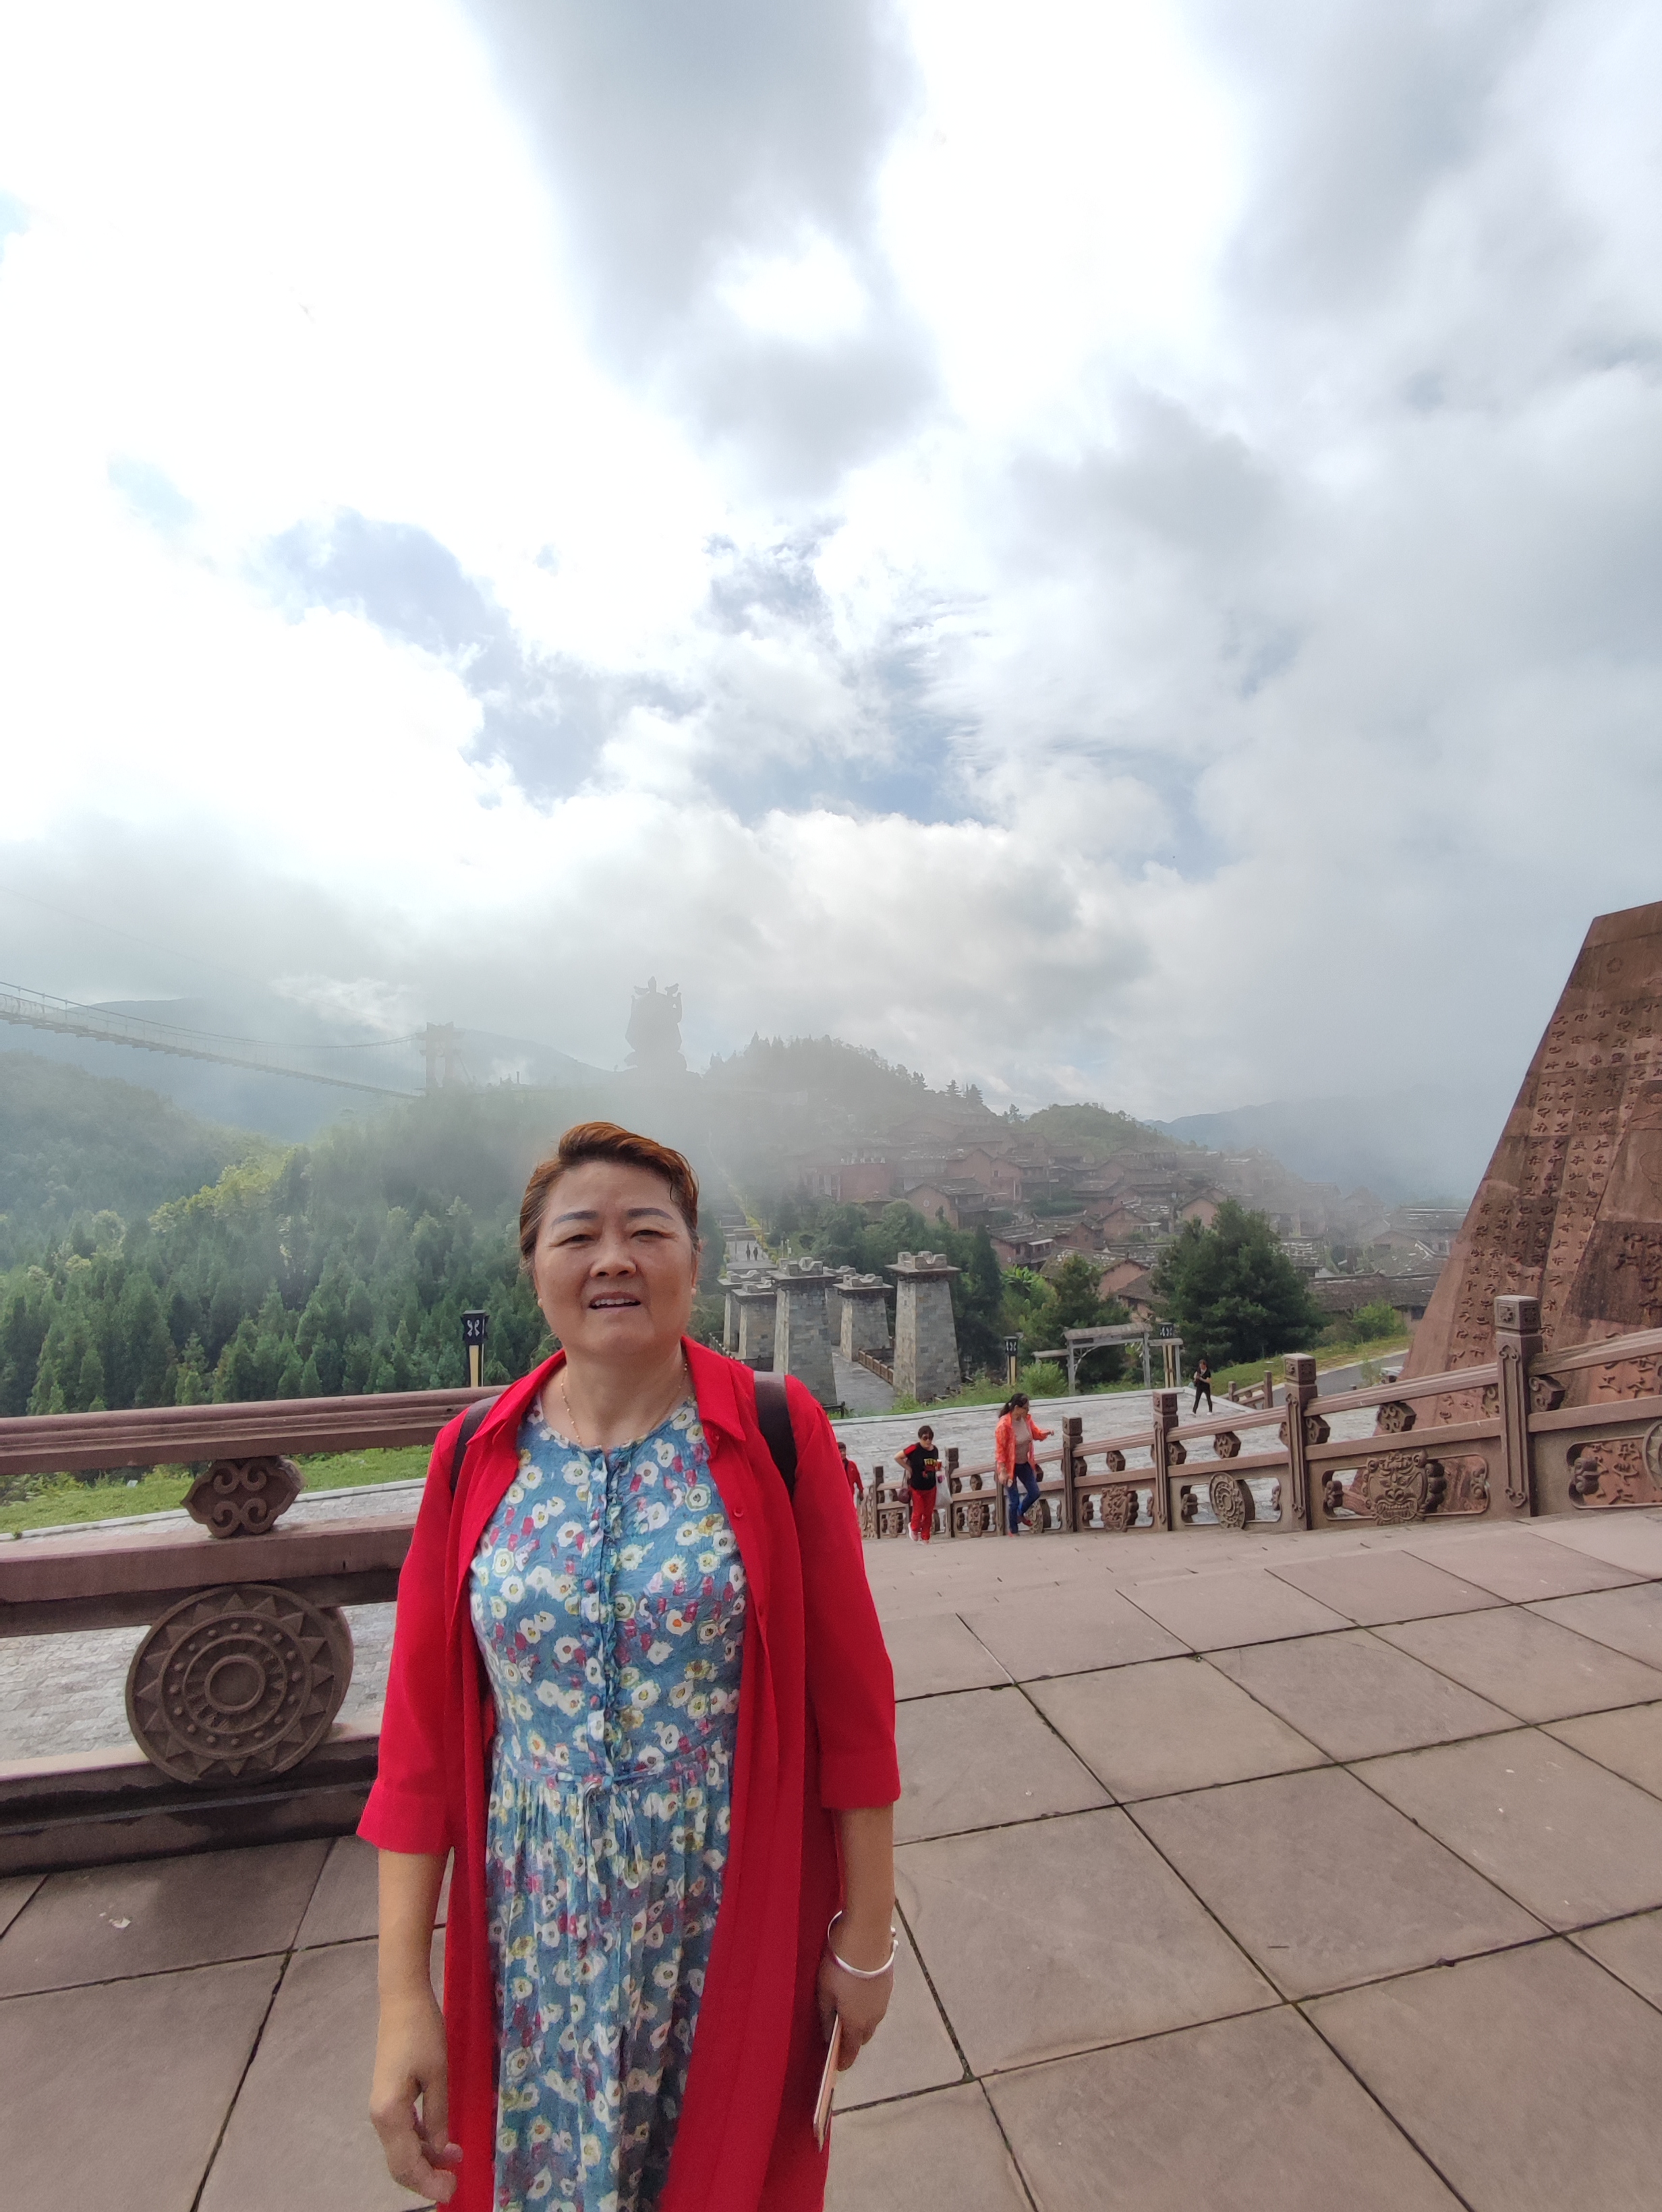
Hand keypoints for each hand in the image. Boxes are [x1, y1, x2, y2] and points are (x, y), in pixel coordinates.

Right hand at [370, 1987, 462, 2203]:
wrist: (402, 2000)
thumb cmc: (422, 2031)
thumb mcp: (438, 2073)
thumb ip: (438, 2115)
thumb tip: (440, 2149)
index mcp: (389, 2113)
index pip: (406, 2164)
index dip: (427, 2182)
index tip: (452, 2189)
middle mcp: (380, 2116)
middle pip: (399, 2163)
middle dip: (425, 2178)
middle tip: (454, 2183)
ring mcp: (382, 2108)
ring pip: (401, 2149)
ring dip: (426, 2159)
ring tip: (455, 2160)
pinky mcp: (389, 2098)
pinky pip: (402, 2133)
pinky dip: (421, 2143)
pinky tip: (441, 2141)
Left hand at [816, 1920, 894, 2070]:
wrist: (867, 1938)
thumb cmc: (840, 1967)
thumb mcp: (825, 1992)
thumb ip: (826, 2016)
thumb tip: (828, 2035)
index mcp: (856, 2023)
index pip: (851, 2050)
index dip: (844, 2060)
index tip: (839, 2067)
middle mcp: (873, 2017)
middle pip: (863, 2036)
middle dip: (853, 2040)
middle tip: (841, 2037)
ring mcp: (883, 2001)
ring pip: (872, 2020)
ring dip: (861, 2022)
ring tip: (849, 2014)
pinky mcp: (889, 1985)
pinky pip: (877, 2004)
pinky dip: (868, 2006)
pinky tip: (859, 1994)